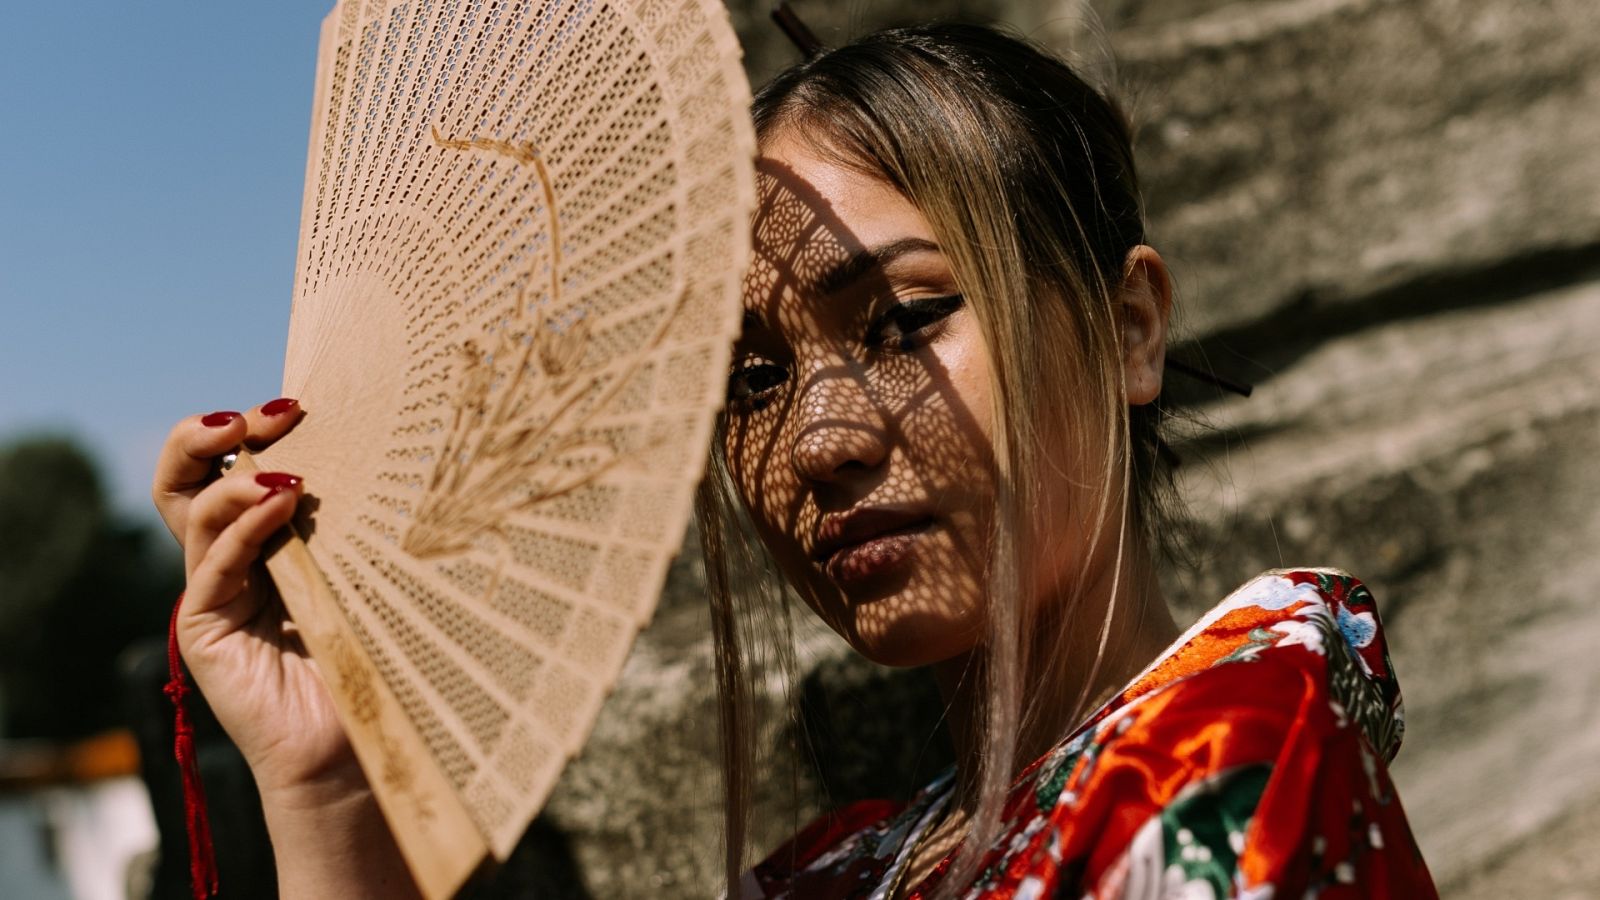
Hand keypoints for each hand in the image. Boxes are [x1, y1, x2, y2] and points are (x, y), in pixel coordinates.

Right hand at [153, 400, 418, 897]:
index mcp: (267, 539)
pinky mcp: (205, 630)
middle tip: (253, 416)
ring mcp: (213, 592)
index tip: (299, 402)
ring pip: (192, 512)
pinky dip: (243, 529)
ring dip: (235, 480)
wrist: (366, 743)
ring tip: (288, 474)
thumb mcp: (375, 571)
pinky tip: (280, 510)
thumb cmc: (384, 654)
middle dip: (209, 434)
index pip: (235, 465)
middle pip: (186, 477)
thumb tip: (421, 443)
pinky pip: (211, 566)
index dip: (253, 428)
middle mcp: (231, 559)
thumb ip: (365, 521)